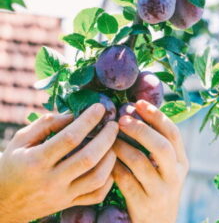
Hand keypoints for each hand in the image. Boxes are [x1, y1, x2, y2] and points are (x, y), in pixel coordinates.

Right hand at [0, 104, 117, 222]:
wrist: (2, 202)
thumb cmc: (12, 165)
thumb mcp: (21, 140)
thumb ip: (46, 124)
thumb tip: (74, 114)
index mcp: (36, 161)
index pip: (69, 138)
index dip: (88, 120)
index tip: (100, 108)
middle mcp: (51, 180)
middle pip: (88, 158)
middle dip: (106, 138)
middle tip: (114, 124)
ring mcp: (62, 195)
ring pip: (96, 178)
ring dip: (110, 158)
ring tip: (113, 143)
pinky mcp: (69, 204)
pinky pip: (96, 195)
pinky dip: (108, 180)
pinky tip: (110, 165)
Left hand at [113, 100, 188, 222]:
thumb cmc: (157, 188)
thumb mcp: (166, 169)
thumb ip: (158, 146)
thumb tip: (136, 112)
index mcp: (182, 162)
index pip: (173, 133)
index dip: (156, 116)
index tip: (139, 102)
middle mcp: (175, 175)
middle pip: (160, 146)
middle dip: (140, 129)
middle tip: (122, 118)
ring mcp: (160, 191)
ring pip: (139, 161)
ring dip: (121, 146)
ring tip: (109, 138)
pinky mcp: (143, 204)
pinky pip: (124, 179)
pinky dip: (113, 165)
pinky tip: (106, 158)